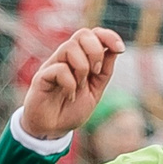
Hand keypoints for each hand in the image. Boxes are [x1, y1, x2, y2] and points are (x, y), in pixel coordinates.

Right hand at [20, 27, 123, 142]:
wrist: (52, 129)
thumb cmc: (71, 109)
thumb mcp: (96, 91)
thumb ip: (105, 71)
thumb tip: (115, 49)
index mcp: (81, 58)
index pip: (93, 34)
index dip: (108, 36)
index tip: (120, 49)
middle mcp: (66, 57)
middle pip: (82, 34)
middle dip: (96, 51)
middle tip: (95, 72)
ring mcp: (53, 65)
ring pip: (70, 47)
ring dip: (82, 68)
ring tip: (80, 86)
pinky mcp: (42, 76)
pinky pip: (59, 69)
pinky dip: (70, 84)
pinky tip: (70, 95)